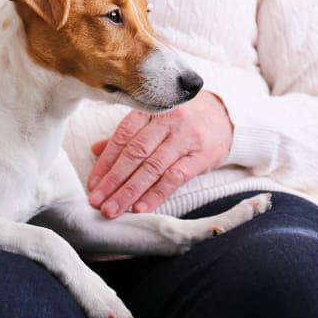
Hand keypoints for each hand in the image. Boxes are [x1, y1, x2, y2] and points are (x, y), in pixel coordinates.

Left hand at [87, 91, 232, 217]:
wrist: (225, 116)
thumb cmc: (182, 119)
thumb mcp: (155, 120)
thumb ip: (127, 135)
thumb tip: (95, 150)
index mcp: (151, 109)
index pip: (123, 137)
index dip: (105, 162)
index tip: (92, 184)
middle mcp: (168, 120)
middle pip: (135, 153)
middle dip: (113, 180)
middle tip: (97, 202)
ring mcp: (185, 138)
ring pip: (153, 167)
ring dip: (130, 192)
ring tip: (113, 209)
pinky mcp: (201, 156)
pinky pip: (175, 178)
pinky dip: (156, 195)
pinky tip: (140, 208)